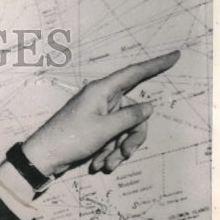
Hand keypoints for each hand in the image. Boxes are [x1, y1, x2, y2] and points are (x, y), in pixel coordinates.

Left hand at [22, 51, 180, 177]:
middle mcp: (102, 99)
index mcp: (102, 91)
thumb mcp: (105, 129)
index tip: (175, 55)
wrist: (44, 158)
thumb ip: (130, 117)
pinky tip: (99, 164)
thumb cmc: (70, 139)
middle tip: (125, 154)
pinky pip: (112, 137)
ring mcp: (98, 114)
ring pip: (124, 129)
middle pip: (134, 113)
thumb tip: (148, 107)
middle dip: (132, 136)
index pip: (135, 73)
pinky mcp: (94, 129)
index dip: (156, 65)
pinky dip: (109, 151)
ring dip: (118, 149)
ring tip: (107, 164)